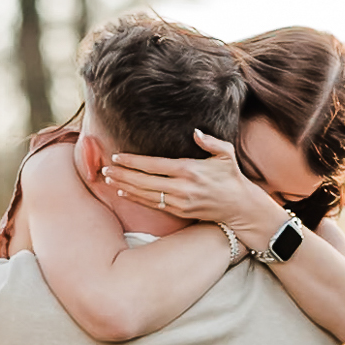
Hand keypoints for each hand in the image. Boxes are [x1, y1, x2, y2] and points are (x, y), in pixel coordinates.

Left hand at [102, 130, 281, 248]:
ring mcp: (180, 201)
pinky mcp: (180, 212)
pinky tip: (123, 192)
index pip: (154, 164)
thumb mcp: (226, 153)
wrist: (240, 206)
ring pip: (145, 194)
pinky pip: (153, 205)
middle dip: (122, 175)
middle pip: (144, 180)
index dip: (133, 162)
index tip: (117, 157)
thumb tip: (196, 132)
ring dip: (125, 186)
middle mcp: (182, 187)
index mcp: (189, 169)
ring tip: (108, 179)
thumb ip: (210, 141)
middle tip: (104, 169)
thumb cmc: (232, 176)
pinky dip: (136, 198)